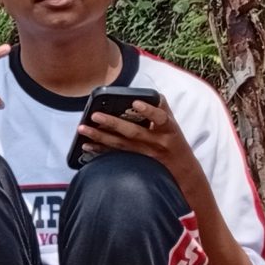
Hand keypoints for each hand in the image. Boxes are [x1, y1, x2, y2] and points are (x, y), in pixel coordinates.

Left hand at [74, 96, 198, 190]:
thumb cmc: (174, 141)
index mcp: (168, 129)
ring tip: (83, 129)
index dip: (149, 110)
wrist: (182, 171)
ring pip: (120, 146)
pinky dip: (100, 150)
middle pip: (133, 133)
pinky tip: (86, 145)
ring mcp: (144, 155)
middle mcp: (156, 143)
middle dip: (113, 124)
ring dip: (100, 137)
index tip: (135, 102)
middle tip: (95, 115)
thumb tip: (146, 93)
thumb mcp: (173, 124)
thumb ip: (161, 108)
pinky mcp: (135, 164)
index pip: (161, 118)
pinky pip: (115, 156)